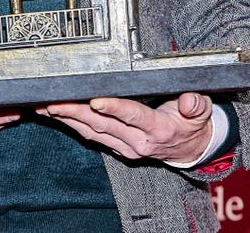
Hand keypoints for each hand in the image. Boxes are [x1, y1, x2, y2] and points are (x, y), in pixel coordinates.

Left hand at [37, 92, 213, 164]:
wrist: (191, 149)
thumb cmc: (192, 123)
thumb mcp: (201, 112)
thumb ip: (196, 104)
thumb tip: (189, 101)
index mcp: (158, 129)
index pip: (132, 116)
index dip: (113, 108)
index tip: (95, 100)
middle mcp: (139, 142)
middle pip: (103, 125)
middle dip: (76, 112)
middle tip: (55, 101)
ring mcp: (126, 147)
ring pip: (93, 132)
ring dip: (69, 120)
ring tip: (48, 107)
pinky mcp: (118, 148)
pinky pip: (92, 137)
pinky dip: (74, 125)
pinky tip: (60, 116)